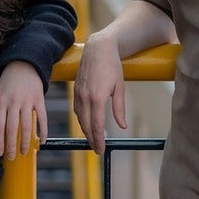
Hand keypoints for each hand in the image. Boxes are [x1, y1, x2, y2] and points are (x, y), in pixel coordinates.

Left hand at [0, 61, 46, 159]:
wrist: (24, 62)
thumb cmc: (9, 80)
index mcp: (1, 101)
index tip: (0, 153)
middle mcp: (13, 102)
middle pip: (12, 129)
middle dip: (11, 146)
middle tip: (12, 157)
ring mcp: (27, 101)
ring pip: (26, 126)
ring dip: (25, 141)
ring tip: (24, 152)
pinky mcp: (39, 99)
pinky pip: (42, 118)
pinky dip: (43, 131)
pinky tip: (41, 141)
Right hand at [73, 32, 126, 154]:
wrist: (98, 48)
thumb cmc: (112, 66)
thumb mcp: (120, 87)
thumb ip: (119, 108)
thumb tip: (122, 126)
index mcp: (97, 98)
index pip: (96, 125)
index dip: (98, 140)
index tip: (101, 149)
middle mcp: (85, 97)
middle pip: (86, 125)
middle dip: (91, 139)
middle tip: (97, 149)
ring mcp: (78, 93)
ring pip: (80, 118)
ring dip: (85, 130)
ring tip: (93, 139)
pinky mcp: (76, 89)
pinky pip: (77, 109)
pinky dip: (81, 119)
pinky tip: (86, 122)